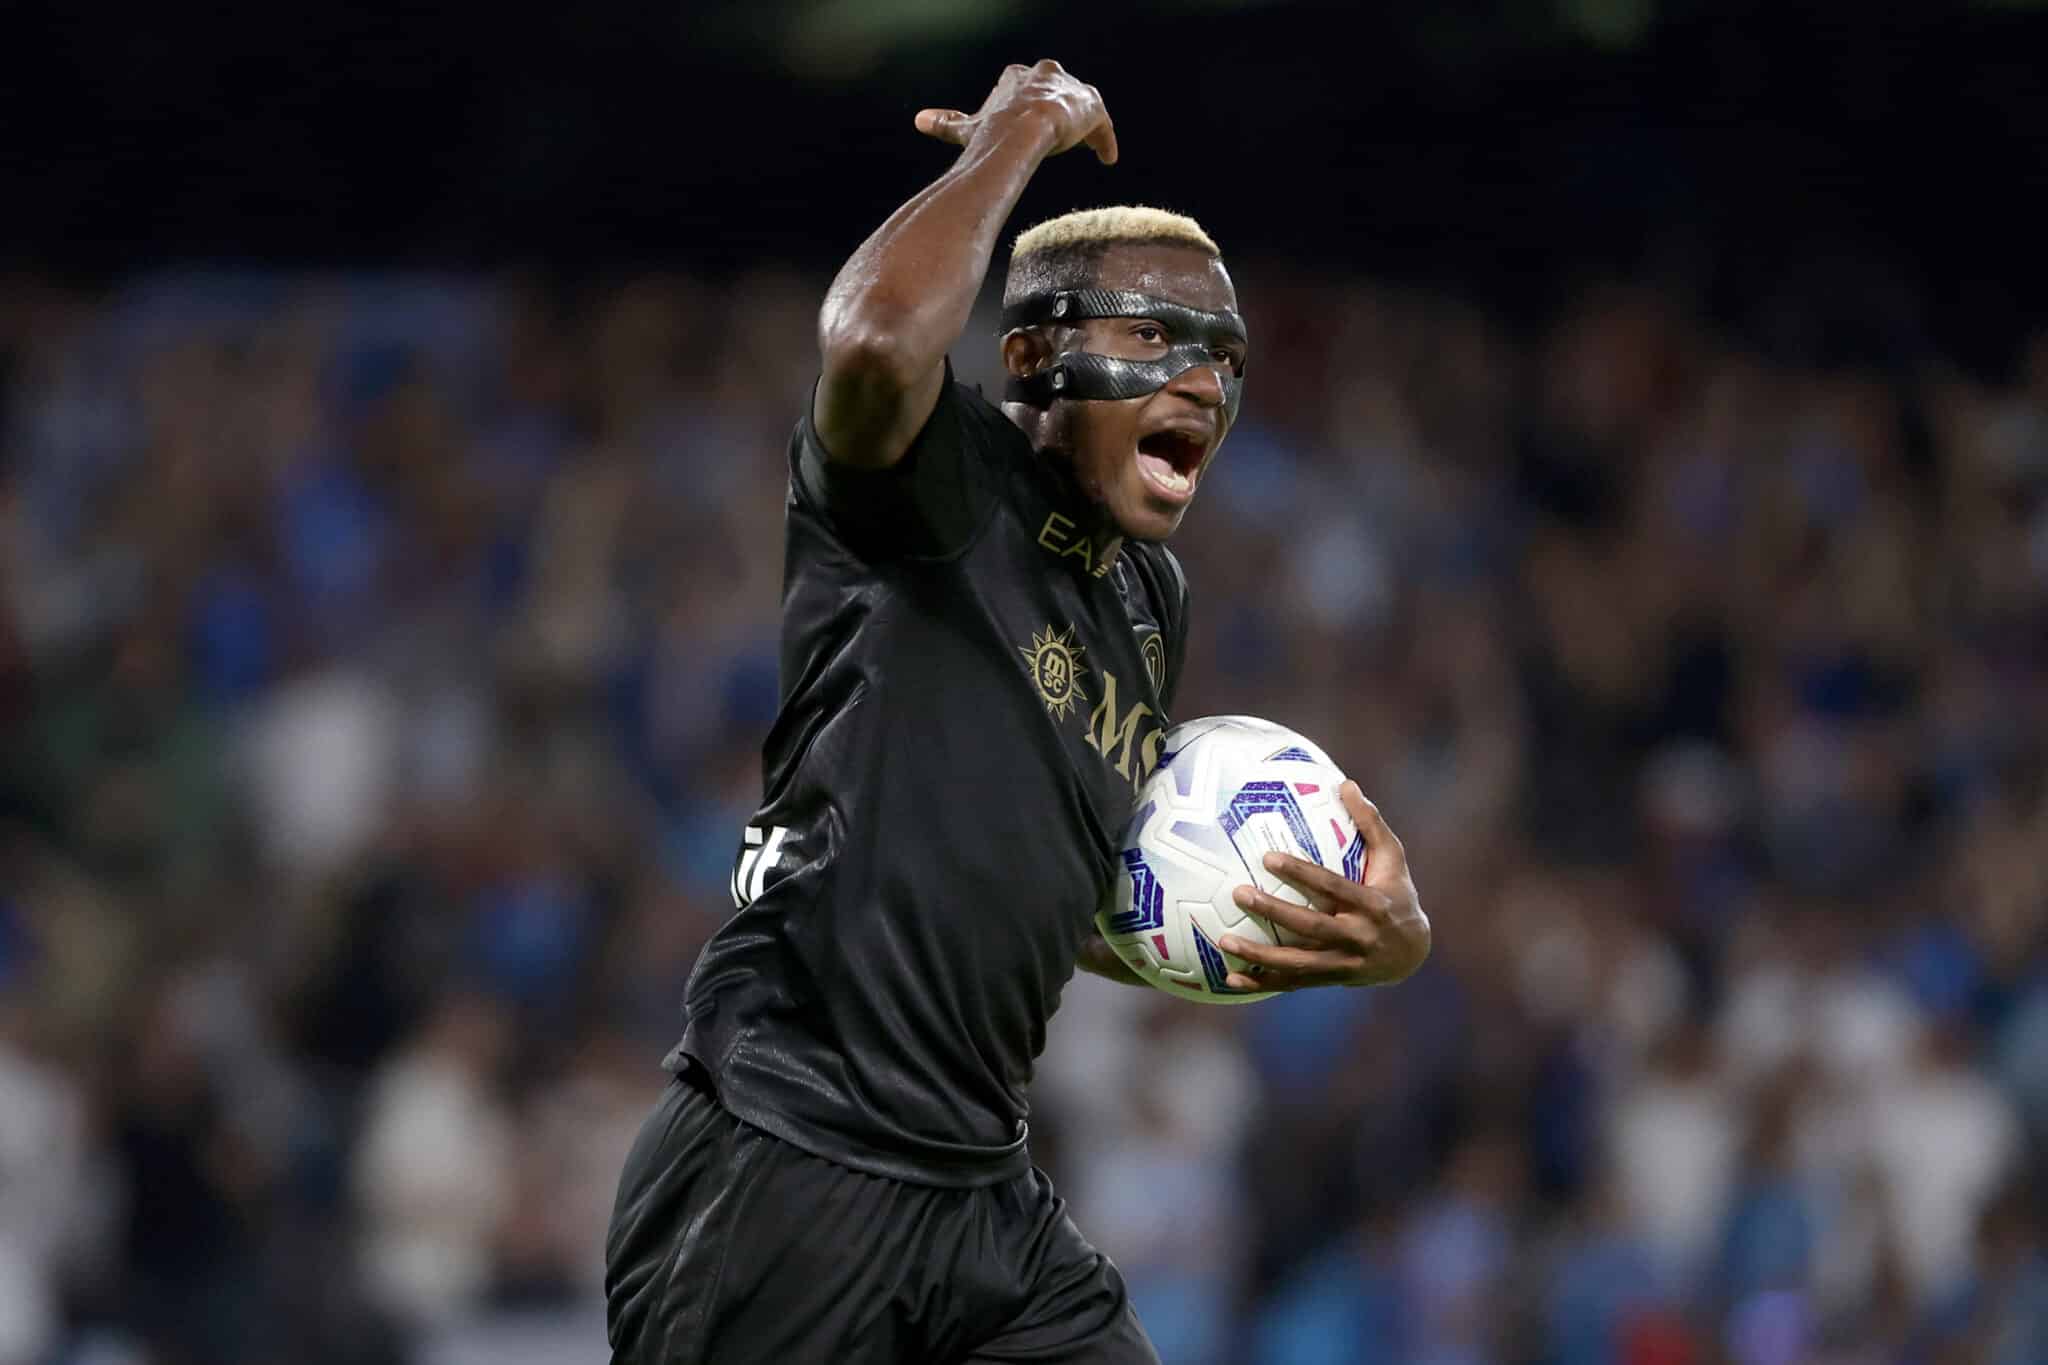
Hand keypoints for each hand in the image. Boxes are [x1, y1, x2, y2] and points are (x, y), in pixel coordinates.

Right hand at [914, 60, 1117, 165]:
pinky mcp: (1092, 106)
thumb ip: (947, 123)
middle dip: (1057, 109)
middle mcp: (1046, 74)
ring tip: (1085, 146)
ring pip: (1081, 106)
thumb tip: (919, 119)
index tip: (1025, 125)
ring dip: (1082, 125)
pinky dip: (1105, 141)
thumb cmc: (993, 131)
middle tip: (1059, 135)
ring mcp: (1070, 89)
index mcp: (1017, 77)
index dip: (1025, 106)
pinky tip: (1108, 159)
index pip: (1024, 85)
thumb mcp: (968, 129)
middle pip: (1056, 90)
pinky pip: (1102, 124)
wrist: (1025, 132)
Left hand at [1217, 782, 1429, 991]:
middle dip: (1274, 911)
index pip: (1331, 887)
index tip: (1268, 858)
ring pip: (1298, 963)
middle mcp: (1357, 936)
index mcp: (1371, 905)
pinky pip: (1293, 984)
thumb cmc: (1396, 894)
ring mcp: (1344, 963)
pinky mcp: (1331, 979)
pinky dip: (1262, 983)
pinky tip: (1230, 978)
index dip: (1300, 873)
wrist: (1413, 953)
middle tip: (1238, 892)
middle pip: (1310, 926)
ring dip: (1259, 955)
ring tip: (1223, 939)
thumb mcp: (1393, 860)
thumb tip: (1346, 784)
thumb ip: (1370, 824)